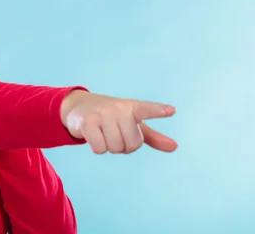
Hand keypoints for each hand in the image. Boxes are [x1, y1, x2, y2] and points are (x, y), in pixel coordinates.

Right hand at [60, 90, 177, 153]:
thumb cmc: (111, 117)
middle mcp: (118, 108)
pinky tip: (93, 136)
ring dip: (110, 147)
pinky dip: (97, 147)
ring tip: (103, 133)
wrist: (79, 106)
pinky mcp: (87, 122)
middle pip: (131, 144)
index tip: (171, 110)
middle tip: (115, 133)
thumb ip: (153, 136)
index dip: (158, 111)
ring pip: (115, 148)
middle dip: (124, 146)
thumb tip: (175, 147)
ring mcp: (102, 114)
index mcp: (132, 107)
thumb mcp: (132, 124)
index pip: (146, 110)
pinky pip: (99, 148)